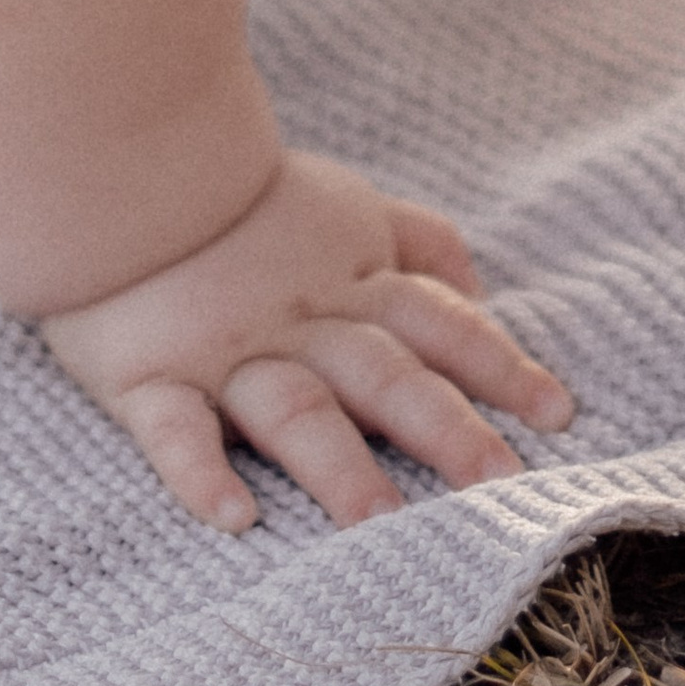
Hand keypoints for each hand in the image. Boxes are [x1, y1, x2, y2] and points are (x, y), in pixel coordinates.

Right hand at [40, 148, 572, 529]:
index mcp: (348, 278)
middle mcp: (299, 319)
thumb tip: (480, 291)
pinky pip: (173, 428)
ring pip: (292, 407)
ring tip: (383, 528)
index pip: (437, 321)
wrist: (126, 157)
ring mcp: (225, 349)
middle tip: (499, 488)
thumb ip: (416, 242)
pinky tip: (232, 518)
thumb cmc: (240, 193)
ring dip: (338, 466)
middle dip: (444, 428)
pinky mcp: (148, 374)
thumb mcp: (346, 201)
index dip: (498, 363)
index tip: (558, 415)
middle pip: (383, 372)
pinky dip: (199, 472)